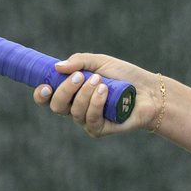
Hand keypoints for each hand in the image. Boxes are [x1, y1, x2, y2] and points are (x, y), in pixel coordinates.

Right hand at [32, 53, 161, 137]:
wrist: (149, 90)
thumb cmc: (125, 75)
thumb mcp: (101, 62)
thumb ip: (79, 61)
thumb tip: (57, 67)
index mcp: (72, 93)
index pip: (48, 99)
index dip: (41, 95)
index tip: (46, 85)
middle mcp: (76, 108)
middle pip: (57, 106)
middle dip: (66, 90)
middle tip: (81, 76)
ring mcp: (87, 121)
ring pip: (74, 112)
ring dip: (85, 94)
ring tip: (101, 81)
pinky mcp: (100, 129)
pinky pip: (90, 119)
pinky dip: (95, 103)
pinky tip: (104, 92)